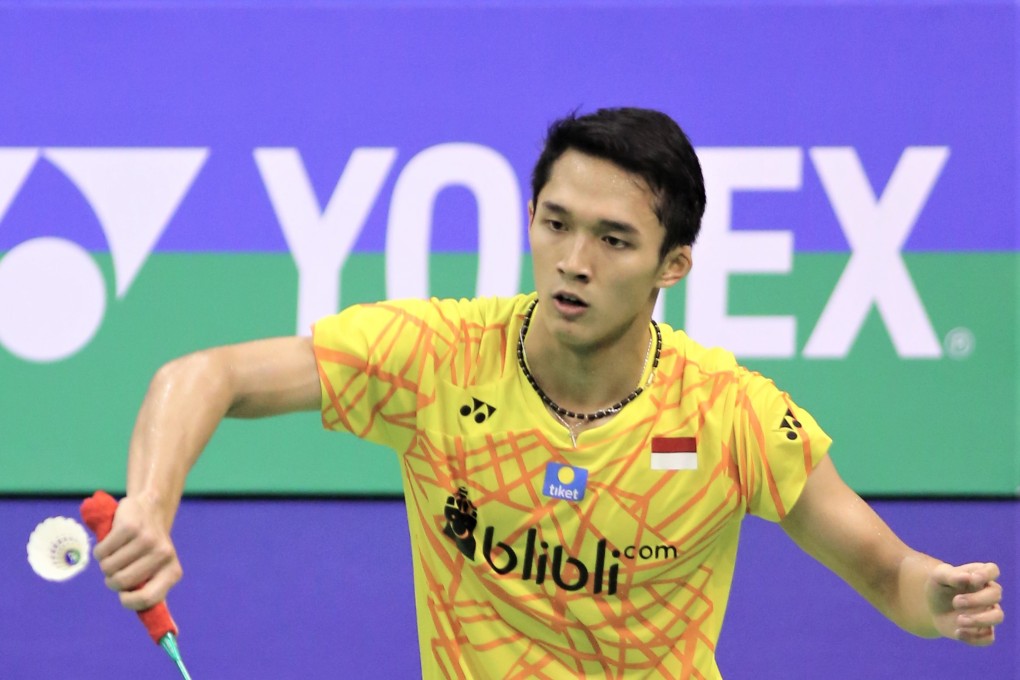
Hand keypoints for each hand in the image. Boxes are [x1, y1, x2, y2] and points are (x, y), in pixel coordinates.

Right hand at [92, 494, 182, 610]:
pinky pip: (102, 551)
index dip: (128, 601)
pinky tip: (111, 541)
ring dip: (106, 563)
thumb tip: (169, 637)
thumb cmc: (149, 551)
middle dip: (112, 579)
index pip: (147, 599)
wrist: (150, 509)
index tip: (123, 595)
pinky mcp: (130, 526)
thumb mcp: (156, 573)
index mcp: (173, 572)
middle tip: (119, 567)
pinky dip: (100, 550)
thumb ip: (155, 598)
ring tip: (117, 553)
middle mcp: (164, 555)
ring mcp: (147, 539)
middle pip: (121, 583)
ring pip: (109, 567)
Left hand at [926, 562, 1003, 644]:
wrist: (933, 608)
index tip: (973, 579)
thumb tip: (967, 578)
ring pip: (998, 616)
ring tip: (959, 620)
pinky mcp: (983, 631)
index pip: (992, 570)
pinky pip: (989, 638)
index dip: (986, 574)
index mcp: (979, 576)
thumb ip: (951, 574)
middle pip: (996, 594)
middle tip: (955, 602)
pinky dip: (974, 638)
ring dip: (979, 619)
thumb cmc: (939, 587)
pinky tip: (957, 632)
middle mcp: (988, 594)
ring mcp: (988, 613)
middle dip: (976, 599)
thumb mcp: (938, 577)